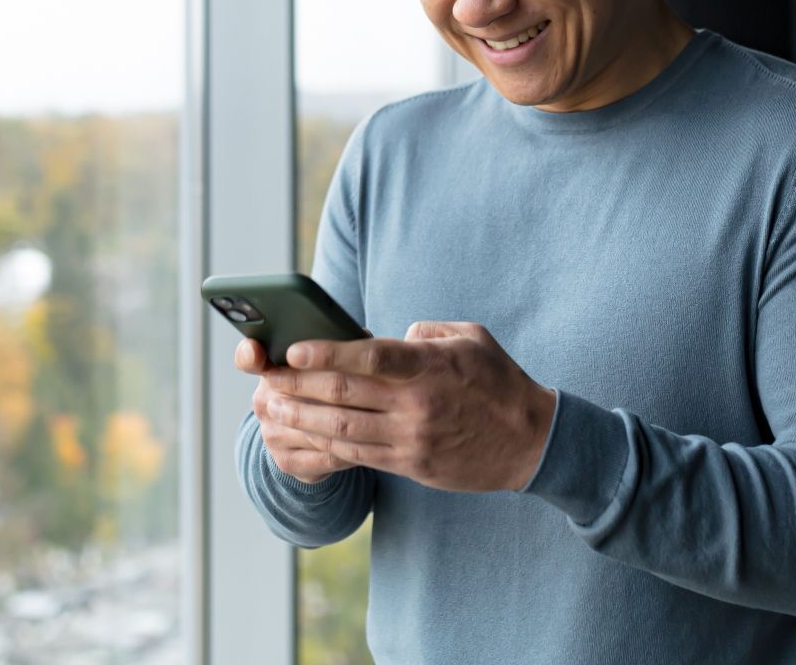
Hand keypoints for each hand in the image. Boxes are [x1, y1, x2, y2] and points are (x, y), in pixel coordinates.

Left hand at [252, 321, 557, 491]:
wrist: (530, 442)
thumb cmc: (499, 380)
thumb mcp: (471, 337)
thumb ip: (426, 331)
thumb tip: (392, 336)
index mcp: (430, 367)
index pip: (370, 357)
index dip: (327, 353)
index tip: (293, 348)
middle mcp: (416, 405)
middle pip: (344, 394)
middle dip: (298, 384)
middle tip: (265, 375)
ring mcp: (410, 438)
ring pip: (342, 428)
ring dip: (301, 418)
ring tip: (270, 406)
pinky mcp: (409, 464)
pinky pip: (356, 455)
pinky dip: (323, 444)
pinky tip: (301, 433)